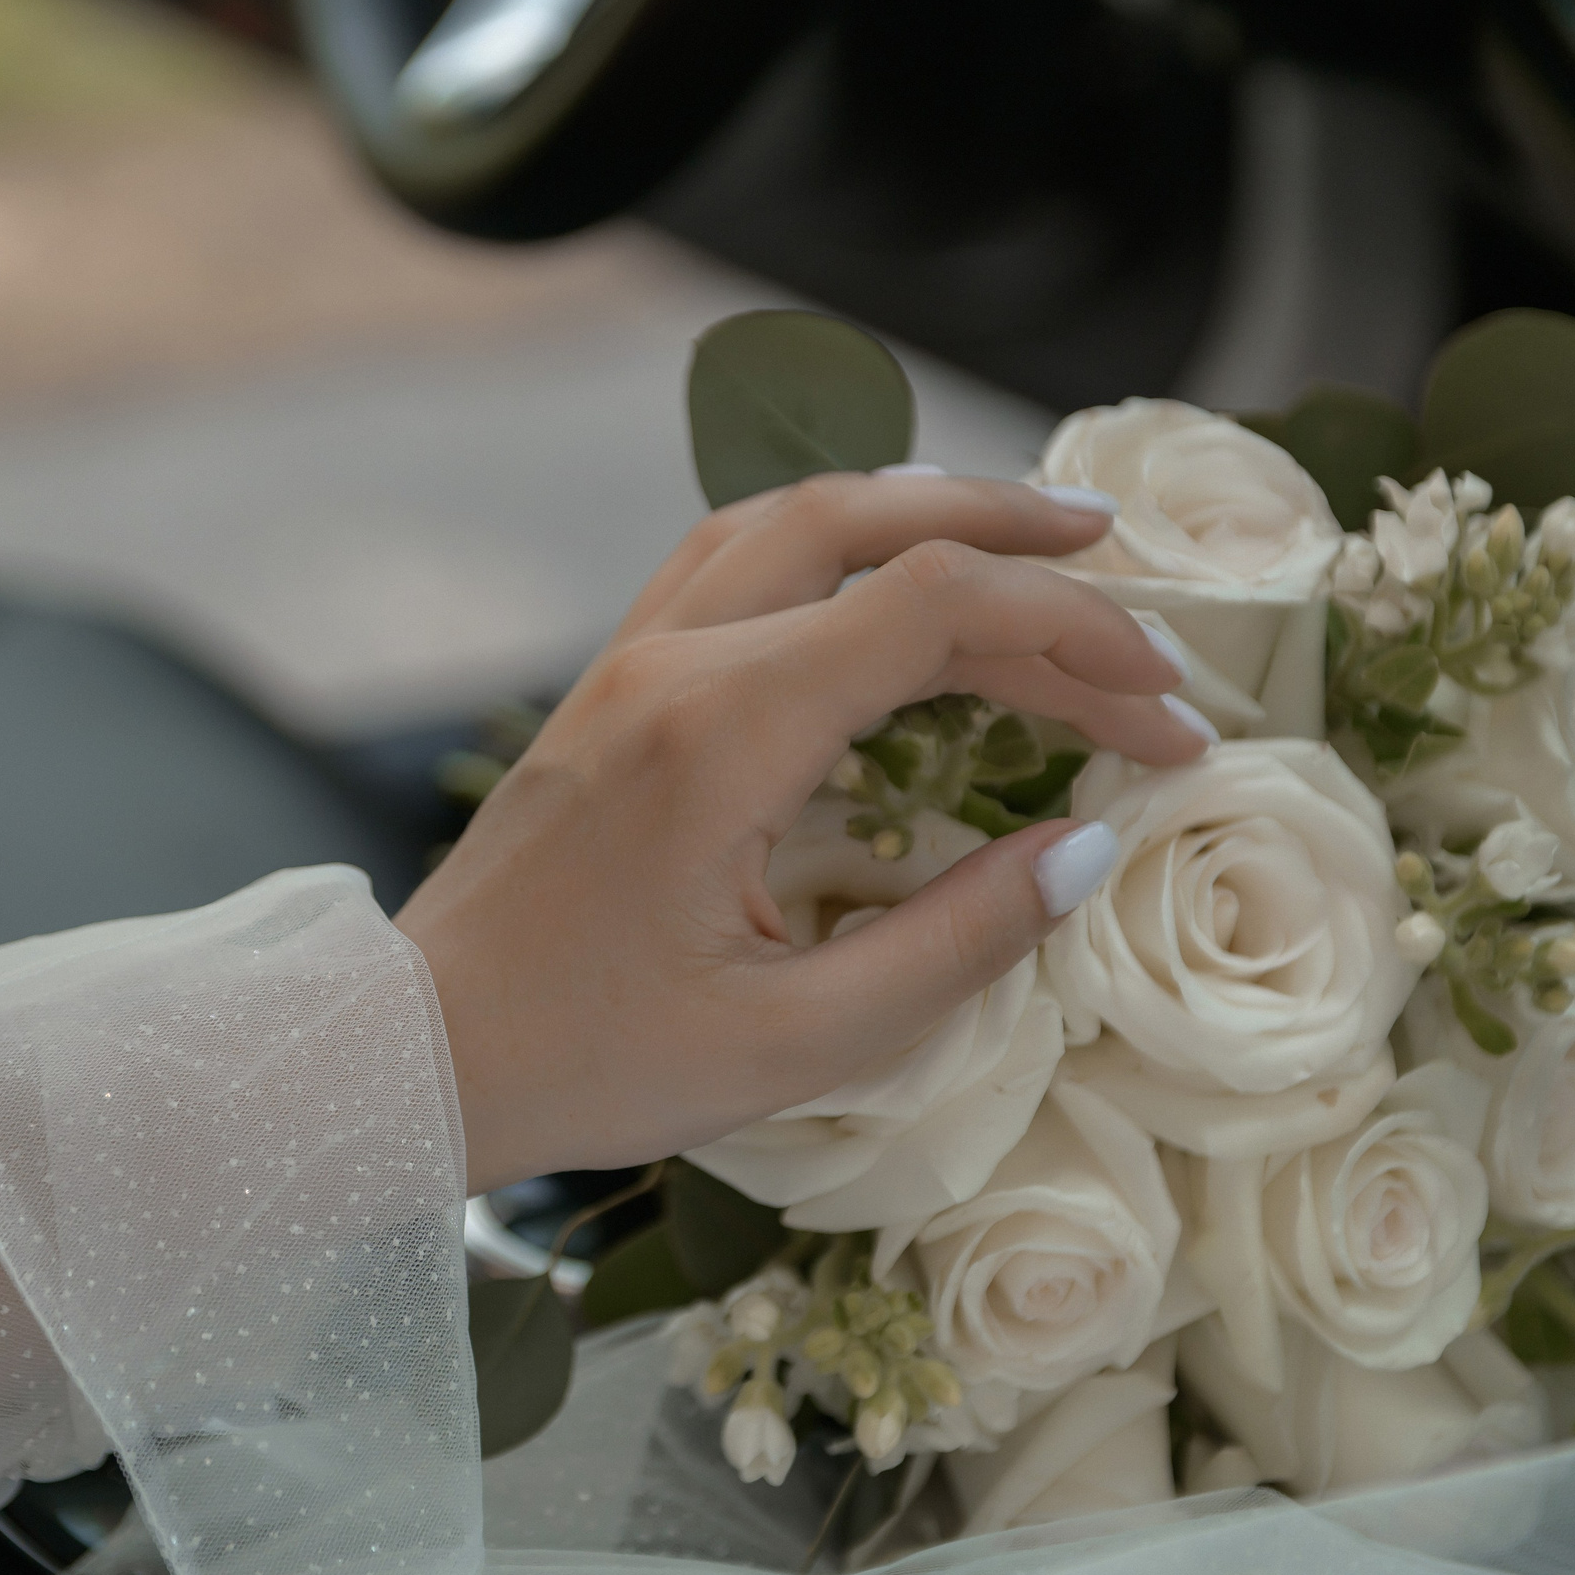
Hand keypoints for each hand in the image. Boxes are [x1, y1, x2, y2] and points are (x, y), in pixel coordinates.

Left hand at [395, 472, 1210, 1193]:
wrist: (409, 1049)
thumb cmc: (588, 1063)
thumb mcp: (794, 1044)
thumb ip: (955, 943)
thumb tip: (1090, 844)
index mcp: (721, 735)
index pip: (934, 606)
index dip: (1074, 637)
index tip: (1165, 712)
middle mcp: (674, 661)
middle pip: (873, 526)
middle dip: (1023, 546)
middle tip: (1140, 589)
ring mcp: (631, 657)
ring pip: (795, 517)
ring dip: (926, 511)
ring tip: (1039, 540)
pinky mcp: (612, 683)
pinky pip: (736, 558)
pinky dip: (839, 542)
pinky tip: (890, 574)